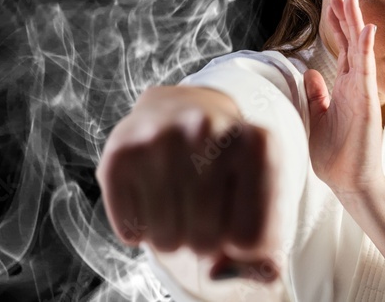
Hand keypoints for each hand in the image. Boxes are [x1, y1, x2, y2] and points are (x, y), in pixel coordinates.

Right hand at [96, 85, 281, 281]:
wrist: (177, 111)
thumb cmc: (225, 170)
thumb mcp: (258, 200)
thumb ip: (264, 254)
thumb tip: (249, 274)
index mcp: (260, 143)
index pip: (252, 242)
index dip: (241, 244)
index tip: (238, 215)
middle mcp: (210, 130)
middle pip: (207, 243)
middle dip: (204, 240)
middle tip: (201, 207)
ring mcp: (162, 137)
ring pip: (167, 242)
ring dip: (171, 236)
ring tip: (177, 201)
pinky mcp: (120, 152)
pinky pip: (130, 230)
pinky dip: (139, 228)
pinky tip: (149, 195)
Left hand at [304, 0, 384, 196]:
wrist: (350, 181)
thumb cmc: (336, 155)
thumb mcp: (318, 118)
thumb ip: (316, 95)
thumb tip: (309, 73)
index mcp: (343, 87)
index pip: (341, 49)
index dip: (337, 26)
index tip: (333, 3)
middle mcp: (354, 84)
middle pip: (350, 42)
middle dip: (345, 17)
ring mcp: (361, 90)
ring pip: (358, 49)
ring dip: (354, 24)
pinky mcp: (365, 99)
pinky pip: (365, 68)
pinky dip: (365, 48)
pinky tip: (365, 29)